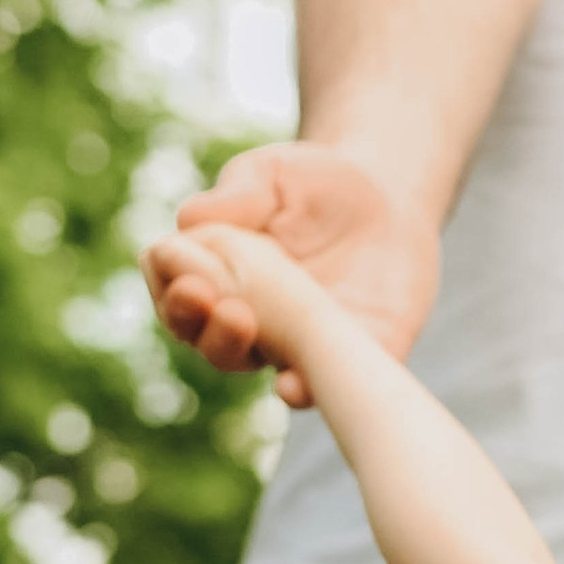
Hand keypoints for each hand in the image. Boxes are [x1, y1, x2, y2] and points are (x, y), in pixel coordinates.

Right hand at [145, 145, 439, 409]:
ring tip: (243, 321)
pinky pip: (328, 382)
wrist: (389, 196)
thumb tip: (190, 218)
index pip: (180, 303)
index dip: (174, 298)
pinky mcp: (356, 350)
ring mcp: (302, 342)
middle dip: (206, 329)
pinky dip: (304, 389)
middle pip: (213, 344)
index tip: (186, 283)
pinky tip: (292, 387)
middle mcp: (255, 324)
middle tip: (213, 300)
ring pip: (261, 366)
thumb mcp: (272, 175)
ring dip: (241, 351)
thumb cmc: (314, 184)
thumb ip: (237, 194)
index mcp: (219, 282)